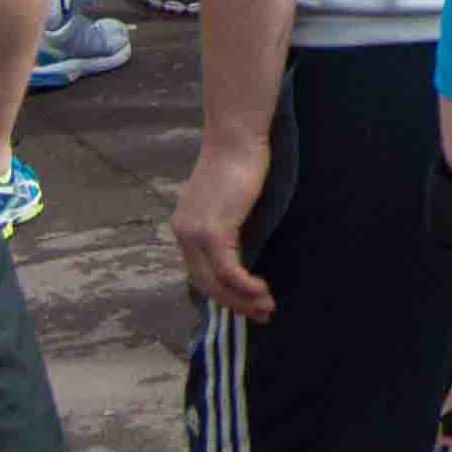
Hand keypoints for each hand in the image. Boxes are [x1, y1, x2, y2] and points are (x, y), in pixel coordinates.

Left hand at [172, 122, 275, 319]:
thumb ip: (229, 223)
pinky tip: (261, 289)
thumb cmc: (240, 161)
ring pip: (215, 282)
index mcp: (185, 227)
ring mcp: (196, 233)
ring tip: (267, 307)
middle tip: (262, 314)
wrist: (236, 137)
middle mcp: (184, 233)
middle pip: (204, 284)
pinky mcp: (214, 230)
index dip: (223, 294)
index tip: (248, 304)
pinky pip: (227, 270)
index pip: (198, 273)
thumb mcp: (229, 200)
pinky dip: (244, 285)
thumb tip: (245, 249)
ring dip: (242, 300)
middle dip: (234, 304)